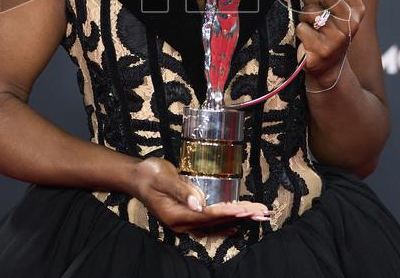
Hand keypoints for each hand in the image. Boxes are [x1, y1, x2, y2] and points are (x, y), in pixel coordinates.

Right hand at [130, 157, 271, 233]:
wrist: (137, 177)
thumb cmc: (150, 174)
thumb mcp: (164, 178)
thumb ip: (181, 190)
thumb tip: (198, 203)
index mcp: (177, 215)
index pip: (208, 215)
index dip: (228, 212)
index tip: (246, 210)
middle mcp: (183, 223)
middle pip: (216, 221)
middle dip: (241, 217)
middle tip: (262, 212)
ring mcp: (185, 222)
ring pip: (216, 223)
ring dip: (238, 219)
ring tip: (259, 216)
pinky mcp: (188, 217)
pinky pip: (211, 223)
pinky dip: (226, 221)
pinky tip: (238, 223)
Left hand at [294, 0, 364, 87]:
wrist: (329, 69)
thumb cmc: (329, 33)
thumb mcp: (336, 13)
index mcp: (358, 11)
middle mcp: (351, 24)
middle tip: (309, 9)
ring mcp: (337, 38)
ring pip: (310, 11)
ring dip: (304, 17)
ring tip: (310, 27)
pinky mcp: (322, 49)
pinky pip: (301, 28)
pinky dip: (300, 32)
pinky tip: (307, 40)